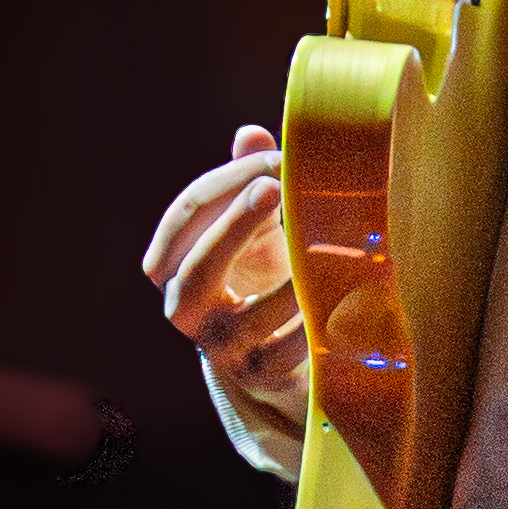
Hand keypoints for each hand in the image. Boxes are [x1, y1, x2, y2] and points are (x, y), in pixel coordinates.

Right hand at [144, 123, 306, 475]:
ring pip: (247, 315)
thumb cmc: (260, 272)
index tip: (275, 160)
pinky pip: (285, 351)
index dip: (228, 182)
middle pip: (198, 266)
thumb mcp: (252, 225)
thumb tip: (251, 134)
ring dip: (287, 279)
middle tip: (274, 186)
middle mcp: (184, 306)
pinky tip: (335, 297)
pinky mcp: (260, 374)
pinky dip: (310, 325)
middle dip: (234, 223)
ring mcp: (221, 345)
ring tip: (321, 244)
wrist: (274, 352)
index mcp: (172, 263)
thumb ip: (247, 181)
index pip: (186, 216)